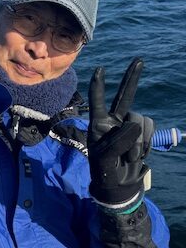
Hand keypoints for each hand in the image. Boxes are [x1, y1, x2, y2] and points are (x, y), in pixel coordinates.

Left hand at [87, 58, 153, 208]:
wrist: (119, 187)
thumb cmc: (105, 174)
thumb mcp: (105, 160)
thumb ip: (117, 142)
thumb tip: (134, 126)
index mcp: (98, 126)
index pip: (97, 103)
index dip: (99, 87)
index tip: (100, 70)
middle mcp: (112, 123)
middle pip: (123, 97)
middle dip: (131, 79)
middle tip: (139, 60)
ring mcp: (128, 128)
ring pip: (140, 121)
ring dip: (137, 142)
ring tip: (129, 158)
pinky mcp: (141, 135)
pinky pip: (149, 129)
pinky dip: (146, 143)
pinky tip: (138, 155)